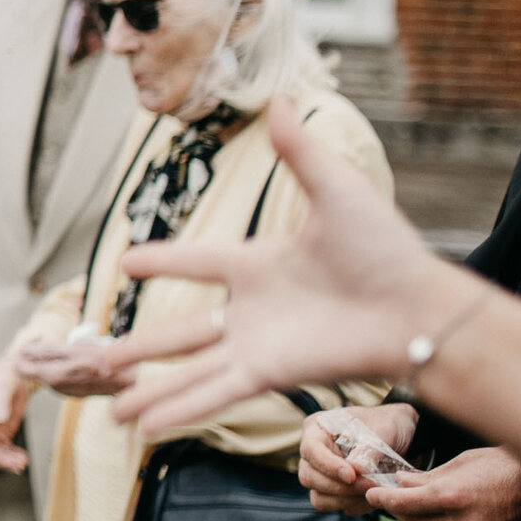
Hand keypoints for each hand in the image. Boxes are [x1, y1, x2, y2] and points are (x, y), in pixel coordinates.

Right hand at [0, 357, 29, 472]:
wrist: (20, 372)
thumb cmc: (9, 372)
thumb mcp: (5, 383)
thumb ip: (0, 400)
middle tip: (18, 464)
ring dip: (6, 460)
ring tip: (23, 462)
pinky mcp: (1, 431)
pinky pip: (3, 449)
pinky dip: (11, 456)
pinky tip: (22, 458)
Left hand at [14, 340, 129, 398]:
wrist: (128, 380)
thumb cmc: (101, 361)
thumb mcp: (72, 349)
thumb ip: (45, 351)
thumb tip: (23, 350)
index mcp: (51, 377)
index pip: (21, 367)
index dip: (22, 352)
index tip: (32, 340)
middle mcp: (55, 388)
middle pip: (33, 370)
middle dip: (35, 355)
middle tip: (45, 340)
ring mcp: (65, 392)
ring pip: (47, 373)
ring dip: (50, 360)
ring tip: (64, 348)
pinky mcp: (75, 392)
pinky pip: (60, 377)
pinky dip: (61, 367)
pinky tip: (74, 360)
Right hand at [91, 97, 475, 436]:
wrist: (419, 308)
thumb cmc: (386, 250)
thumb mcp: (336, 191)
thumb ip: (299, 152)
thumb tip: (279, 95)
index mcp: (260, 264)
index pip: (198, 263)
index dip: (163, 262)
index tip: (126, 265)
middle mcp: (252, 310)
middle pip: (181, 331)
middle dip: (141, 346)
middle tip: (101, 354)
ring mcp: (257, 345)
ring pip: (187, 369)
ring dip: (147, 389)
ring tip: (109, 408)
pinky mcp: (268, 372)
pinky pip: (210, 391)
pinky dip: (175, 408)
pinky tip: (141, 425)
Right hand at [299, 403, 417, 515]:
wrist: (403, 437)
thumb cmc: (389, 425)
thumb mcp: (384, 429)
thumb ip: (368, 449)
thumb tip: (358, 470)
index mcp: (318, 428)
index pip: (310, 450)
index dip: (328, 465)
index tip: (352, 475)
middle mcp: (314, 451)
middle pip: (309, 477)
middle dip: (339, 487)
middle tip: (370, 486)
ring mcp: (322, 473)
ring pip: (319, 497)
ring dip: (346, 500)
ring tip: (373, 493)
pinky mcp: (334, 490)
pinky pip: (336, 506)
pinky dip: (355, 506)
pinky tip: (374, 497)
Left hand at [365, 446, 520, 520]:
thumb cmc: (506, 466)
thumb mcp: (463, 463)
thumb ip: (428, 477)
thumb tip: (402, 483)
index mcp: (453, 496)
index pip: (403, 504)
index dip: (383, 499)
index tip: (372, 494)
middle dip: (398, 510)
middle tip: (389, 497)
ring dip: (422, 518)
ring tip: (419, 501)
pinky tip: (450, 512)